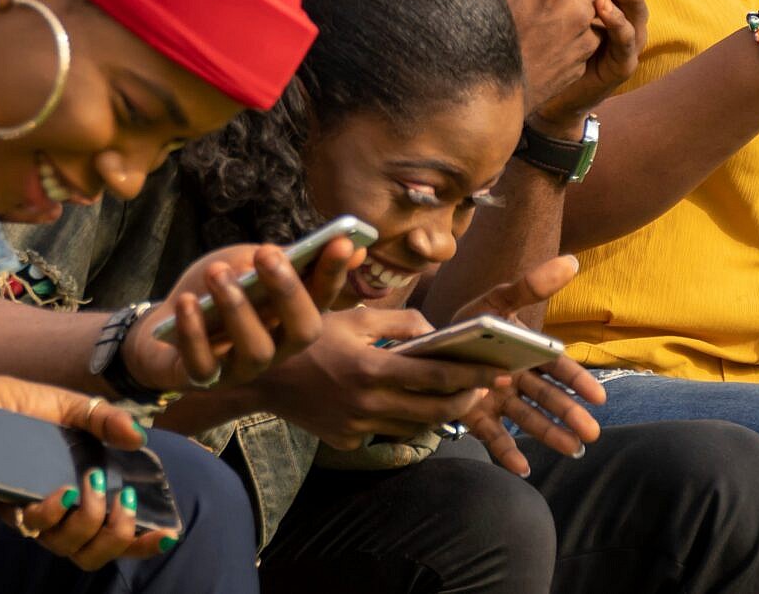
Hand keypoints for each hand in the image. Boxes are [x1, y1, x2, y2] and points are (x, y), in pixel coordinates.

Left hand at [0, 372, 167, 570]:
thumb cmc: (18, 405)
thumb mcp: (69, 406)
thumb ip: (104, 420)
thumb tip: (139, 436)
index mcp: (78, 494)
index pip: (113, 534)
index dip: (142, 542)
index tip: (168, 532)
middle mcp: (55, 511)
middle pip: (91, 554)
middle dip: (116, 536)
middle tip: (122, 500)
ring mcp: (28, 510)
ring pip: (63, 546)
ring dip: (86, 523)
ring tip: (91, 489)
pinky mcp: (2, 502)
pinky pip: (29, 526)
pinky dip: (50, 512)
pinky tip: (60, 491)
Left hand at [122, 242, 358, 392]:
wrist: (161, 325)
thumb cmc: (211, 291)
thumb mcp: (241, 263)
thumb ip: (278, 255)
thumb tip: (339, 240)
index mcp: (290, 317)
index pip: (323, 298)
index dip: (334, 273)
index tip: (341, 242)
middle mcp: (276, 348)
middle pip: (302, 332)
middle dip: (288, 291)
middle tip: (267, 253)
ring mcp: (241, 369)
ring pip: (256, 351)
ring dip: (237, 308)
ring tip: (218, 273)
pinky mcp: (202, 380)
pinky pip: (203, 365)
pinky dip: (194, 332)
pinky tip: (188, 303)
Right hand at [246, 306, 508, 447]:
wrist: (260, 377)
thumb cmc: (308, 337)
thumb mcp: (352, 317)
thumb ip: (399, 322)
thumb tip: (435, 330)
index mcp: (370, 368)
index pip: (436, 375)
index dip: (472, 374)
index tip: (498, 370)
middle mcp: (366, 403)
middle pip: (434, 411)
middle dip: (466, 400)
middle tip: (485, 389)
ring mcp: (356, 427)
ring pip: (414, 426)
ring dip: (438, 413)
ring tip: (454, 396)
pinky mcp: (347, 442)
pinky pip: (384, 431)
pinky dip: (398, 418)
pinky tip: (401, 404)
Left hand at [446, 256, 604, 476]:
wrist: (430, 343)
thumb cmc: (472, 322)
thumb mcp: (497, 300)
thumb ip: (530, 286)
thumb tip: (572, 261)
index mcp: (526, 353)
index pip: (557, 368)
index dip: (577, 382)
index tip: (597, 397)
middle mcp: (516, 379)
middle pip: (546, 398)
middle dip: (569, 415)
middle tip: (591, 434)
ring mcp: (497, 400)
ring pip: (527, 419)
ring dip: (549, 434)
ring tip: (572, 450)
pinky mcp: (475, 416)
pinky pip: (493, 436)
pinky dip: (508, 453)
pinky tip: (524, 469)